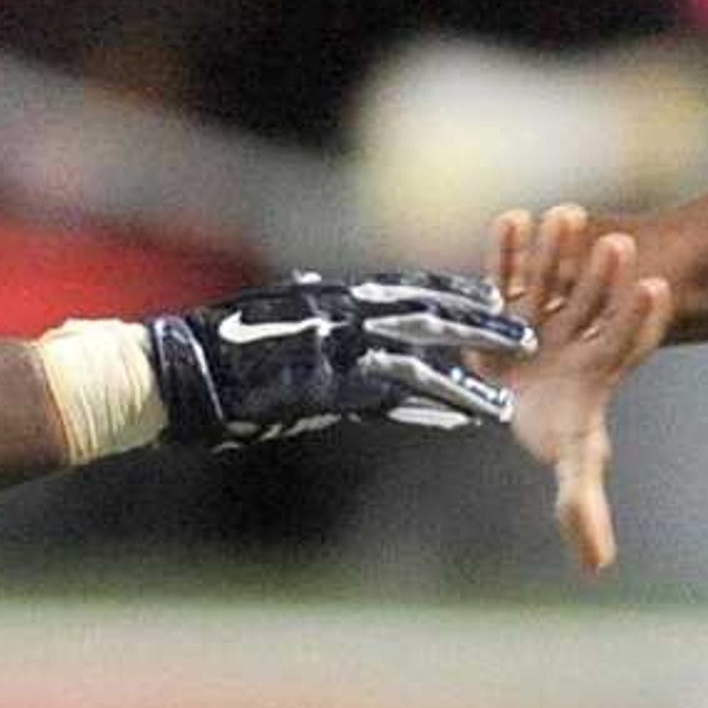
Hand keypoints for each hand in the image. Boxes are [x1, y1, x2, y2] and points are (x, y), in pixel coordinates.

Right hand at [146, 273, 531, 447]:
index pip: (406, 289)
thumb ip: (301, 306)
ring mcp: (338, 348)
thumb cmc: (215, 348)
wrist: (182, 372)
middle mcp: (342, 313)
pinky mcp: (329, 385)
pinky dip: (433, 406)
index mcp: (332, 294)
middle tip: (525, 337)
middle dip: (480, 324)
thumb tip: (310, 290)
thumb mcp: (267, 315)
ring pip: (422, 357)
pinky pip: (394, 396)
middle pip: (429, 313)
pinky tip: (466, 418)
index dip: (453, 294)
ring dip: (467, 377)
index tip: (491, 299)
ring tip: (504, 397)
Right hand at [490, 204, 675, 575]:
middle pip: (596, 301)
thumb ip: (582, 505)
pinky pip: (509, 272)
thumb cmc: (559, 422)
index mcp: (601, 366)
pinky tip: (511, 218)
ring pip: (556, 278)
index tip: (658, 291)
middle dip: (606, 276)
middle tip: (620, 246)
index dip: (639, 319)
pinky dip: (509, 250)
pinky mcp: (509, 299)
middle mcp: (578, 331)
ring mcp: (544, 311)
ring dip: (560, 250)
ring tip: (567, 216)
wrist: (526, 387)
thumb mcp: (573, 460)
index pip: (627, 340)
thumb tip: (597, 565)